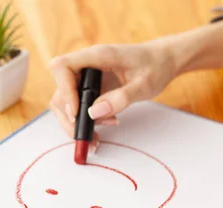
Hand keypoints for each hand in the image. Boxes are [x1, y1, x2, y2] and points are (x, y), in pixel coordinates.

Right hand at [48, 40, 178, 148]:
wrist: (163, 61)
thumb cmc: (156, 66)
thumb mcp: (144, 85)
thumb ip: (120, 99)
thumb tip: (93, 113)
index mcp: (97, 56)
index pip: (62, 67)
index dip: (64, 91)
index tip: (78, 113)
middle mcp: (87, 65)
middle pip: (60, 91)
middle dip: (69, 117)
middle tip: (85, 136)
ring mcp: (87, 77)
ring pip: (66, 102)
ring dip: (77, 123)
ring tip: (97, 137)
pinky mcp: (91, 88)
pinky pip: (79, 106)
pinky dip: (86, 121)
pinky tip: (104, 127)